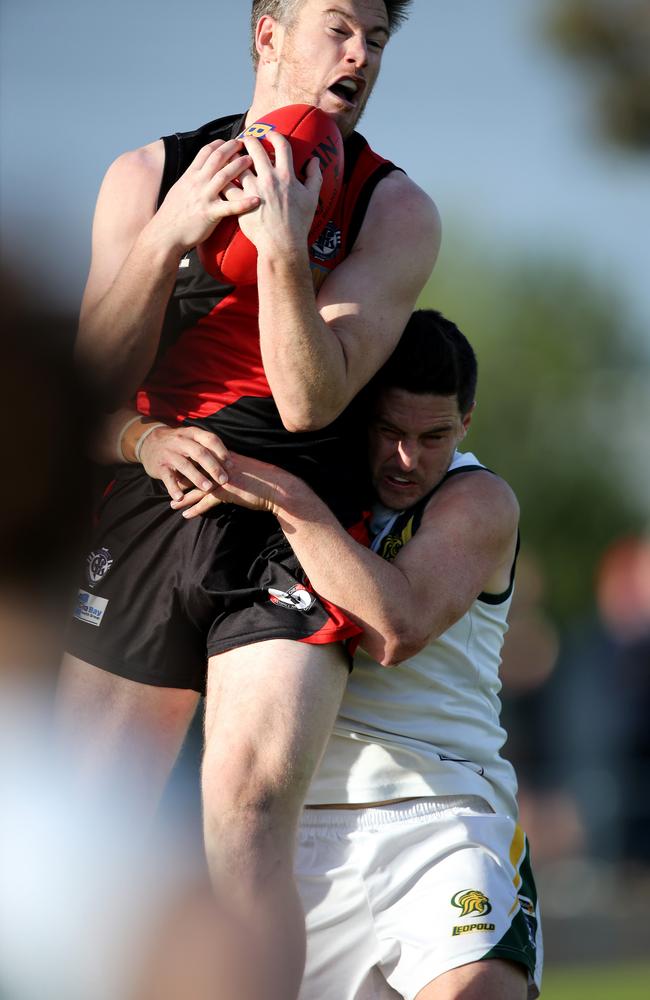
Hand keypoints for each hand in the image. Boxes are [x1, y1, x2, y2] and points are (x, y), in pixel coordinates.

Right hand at [138, 425, 231, 500]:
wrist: (148, 442)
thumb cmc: (178, 444)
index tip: (231, 466)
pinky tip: (180, 498)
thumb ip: (207, 448)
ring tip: (208, 488)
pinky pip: (167, 477)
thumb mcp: (191, 439)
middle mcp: (181, 441)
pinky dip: (173, 488)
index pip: (210, 439)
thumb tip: (230, 463)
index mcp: (192, 433)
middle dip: (213, 467)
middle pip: (200, 453)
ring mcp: (169, 453)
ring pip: (185, 465)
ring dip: (197, 478)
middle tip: (224, 480)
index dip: (222, 452)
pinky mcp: (159, 466)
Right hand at [151, 139, 260, 253]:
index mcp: (190, 176)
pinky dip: (244, 203)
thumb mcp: (179, 190)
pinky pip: (230, 207)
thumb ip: (191, 179)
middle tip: (245, 144)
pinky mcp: (210, 214)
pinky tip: (257, 200)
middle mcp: (197, 183)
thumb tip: (198, 171)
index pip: (205, 152)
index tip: (229, 141)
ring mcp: (204, 197)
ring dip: (239, 166)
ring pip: (224, 176)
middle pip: (217, 158)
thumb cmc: (172, 215)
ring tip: (252, 160)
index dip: (219, 144)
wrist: (165, 234)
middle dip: (232, 148)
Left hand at [170, 452, 290, 517]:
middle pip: (194, 471)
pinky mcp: (226, 491)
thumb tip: (224, 472)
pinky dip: (195, 509)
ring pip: (196, 487)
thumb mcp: (245, 470)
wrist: (278, 488)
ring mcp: (222, 478)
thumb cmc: (264, 480)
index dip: (187, 465)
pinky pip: (206, 501)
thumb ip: (232, 468)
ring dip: (183, 496)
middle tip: (167, 485)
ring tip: (171, 503)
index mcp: (225, 458)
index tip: (176, 470)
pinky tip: (185, 515)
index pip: (201, 460)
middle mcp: (221, 466)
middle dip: (180, 479)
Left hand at [224, 134, 321, 254]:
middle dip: (249, 139)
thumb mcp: (312, 198)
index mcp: (287, 175)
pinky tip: (222, 177)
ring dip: (234, 157)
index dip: (274, 135)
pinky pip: (228, 185)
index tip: (268, 134)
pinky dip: (224, 179)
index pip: (281, 144)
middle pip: (254, 148)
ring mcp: (253, 190)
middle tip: (245, 140)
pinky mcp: (241, 202)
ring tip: (232, 157)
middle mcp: (269, 179)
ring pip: (237, 164)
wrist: (283, 245)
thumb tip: (314, 160)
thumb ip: (315, 176)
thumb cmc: (299, 223)